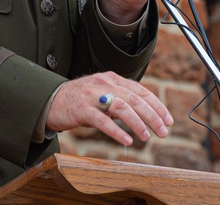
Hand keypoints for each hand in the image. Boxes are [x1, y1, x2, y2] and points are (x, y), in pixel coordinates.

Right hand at [46, 72, 172, 145]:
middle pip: (135, 99)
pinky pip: (102, 121)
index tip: (169, 120)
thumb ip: (121, 100)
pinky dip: (116, 131)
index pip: (141, 91)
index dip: (157, 106)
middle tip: (164, 131)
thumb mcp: (103, 94)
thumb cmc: (80, 100)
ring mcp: (93, 95)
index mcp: (113, 79)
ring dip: (138, 123)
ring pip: (122, 107)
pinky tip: (127, 141)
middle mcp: (105, 84)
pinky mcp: (82, 109)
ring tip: (147, 137)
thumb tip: (145, 113)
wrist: (51, 100)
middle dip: (153, 116)